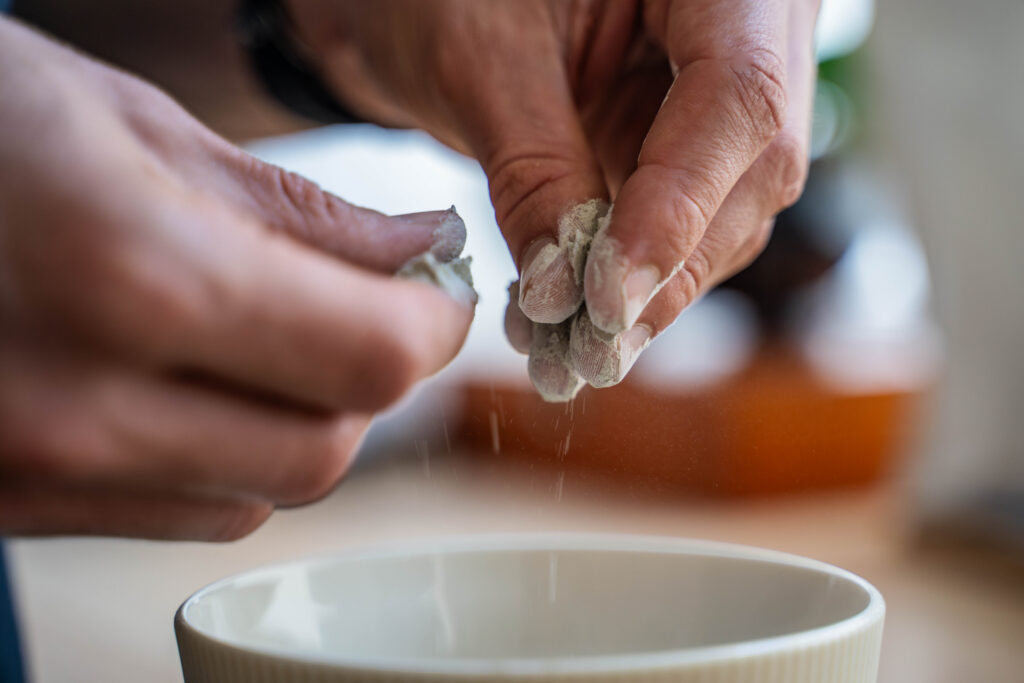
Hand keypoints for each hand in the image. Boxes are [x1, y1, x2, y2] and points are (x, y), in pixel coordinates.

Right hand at [0, 18, 473, 539]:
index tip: (437, 295)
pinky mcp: (9, 502)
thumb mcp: (133, 126)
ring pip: (264, 492)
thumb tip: (419, 251)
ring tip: (271, 333)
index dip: (432, 328)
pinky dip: (229, 455)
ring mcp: (33, 470)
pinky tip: (194, 379)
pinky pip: (186, 510)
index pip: (368, 358)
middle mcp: (78, 401)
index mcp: (127, 273)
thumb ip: (298, 212)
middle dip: (375, 378)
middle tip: (371, 308)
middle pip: (328, 448)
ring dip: (304, 419)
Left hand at [290, 0, 817, 397]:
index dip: (679, 206)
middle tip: (591, 353)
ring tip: (568, 349)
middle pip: (750, 165)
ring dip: (649, 291)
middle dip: (667, 271)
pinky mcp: (688, 138)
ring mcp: (723, 86)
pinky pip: (684, 219)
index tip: (610, 297)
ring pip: (727, 210)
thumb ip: (534, 169)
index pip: (738, 95)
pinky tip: (572, 317)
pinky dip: (630, 276)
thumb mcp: (480, 60)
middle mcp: (749, 23)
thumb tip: (567, 294)